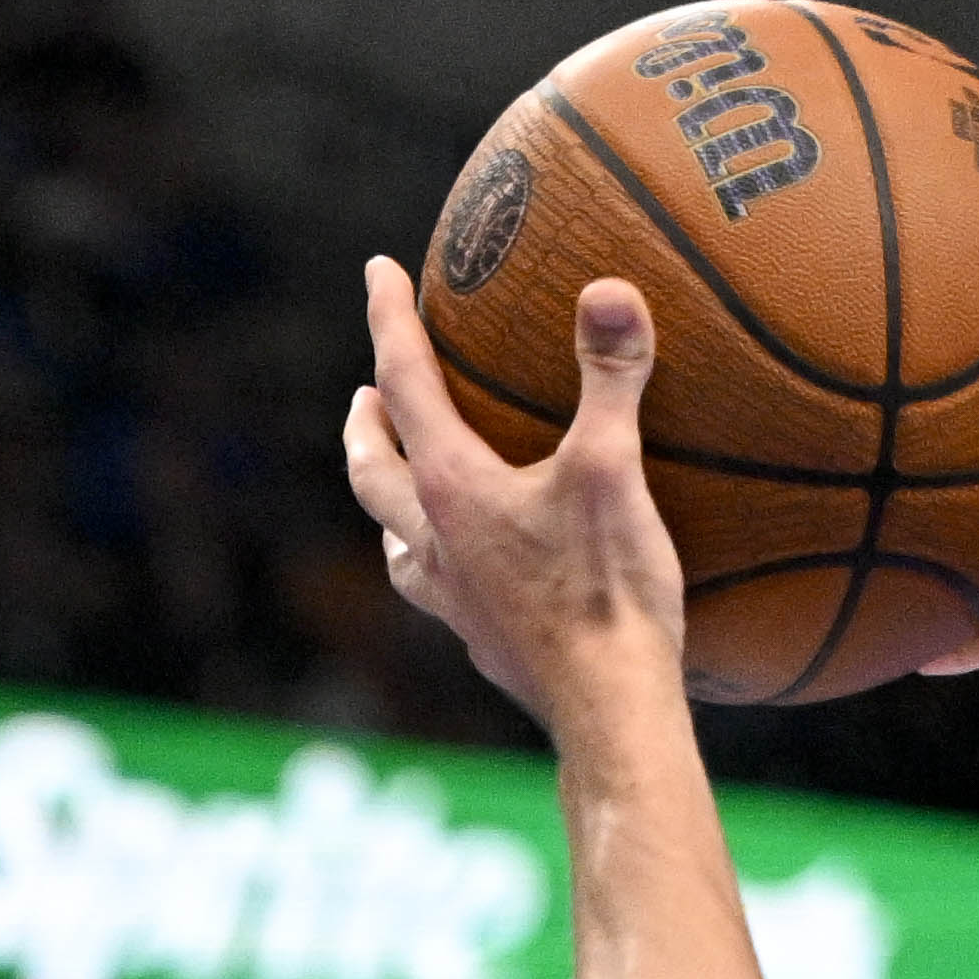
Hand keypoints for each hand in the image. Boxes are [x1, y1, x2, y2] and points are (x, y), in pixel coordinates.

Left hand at [336, 257, 689, 735]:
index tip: (376, 271)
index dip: (390, 320)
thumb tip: (608, 290)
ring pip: (393, 536)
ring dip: (389, 497)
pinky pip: (435, 583)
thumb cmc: (607, 589)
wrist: (608, 706)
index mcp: (449, 488)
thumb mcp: (612, 468)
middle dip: (366, 424)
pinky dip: (432, 555)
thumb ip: (610, 376)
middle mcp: (431, 541)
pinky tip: (462, 564)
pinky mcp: (480, 635)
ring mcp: (450, 596)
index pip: (405, 383)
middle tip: (366, 393)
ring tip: (398, 478)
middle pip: (373, 470)